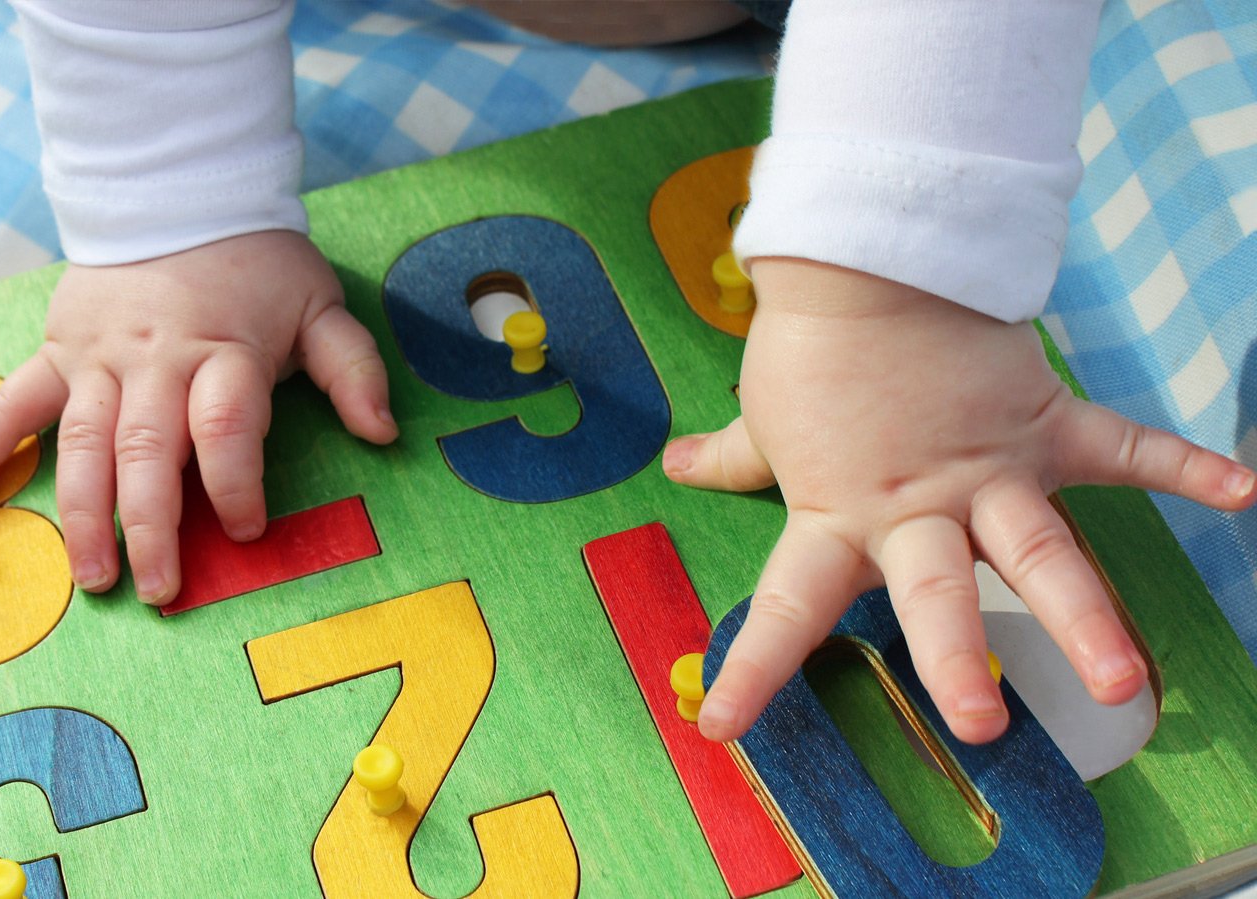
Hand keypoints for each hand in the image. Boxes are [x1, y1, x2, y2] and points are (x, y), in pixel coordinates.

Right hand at [0, 231, 397, 604]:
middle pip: (148, 452)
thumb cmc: (257, 264)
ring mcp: (100, 358)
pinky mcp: (59, 351)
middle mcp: (156, 360)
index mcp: (224, 351)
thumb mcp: (320, 304)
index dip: (236, 484)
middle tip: (159, 590)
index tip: (245, 531)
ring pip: (83, 444)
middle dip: (152, 527)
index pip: (226, 428)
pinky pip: (14, 402)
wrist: (178, 193)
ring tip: (93, 579)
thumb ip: (352, 369)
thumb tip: (383, 433)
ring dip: (83, 515)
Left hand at [663, 259, 1254, 743]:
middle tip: (978, 726)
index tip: (718, 729)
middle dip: (957, 659)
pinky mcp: (1041, 422)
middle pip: (936, 593)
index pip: (787, 606)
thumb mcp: (764, 414)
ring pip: (1036, 549)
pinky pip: (1121, 447)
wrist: (865, 258)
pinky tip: (1241, 494)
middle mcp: (915, 507)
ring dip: (1079, 613)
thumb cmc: (810, 345)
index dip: (752, 671)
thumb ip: (731, 455)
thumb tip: (675, 465)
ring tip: (1120, 680)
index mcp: (837, 514)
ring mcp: (986, 469)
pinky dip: (1182, 465)